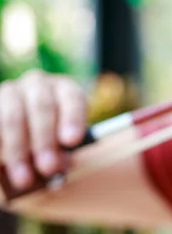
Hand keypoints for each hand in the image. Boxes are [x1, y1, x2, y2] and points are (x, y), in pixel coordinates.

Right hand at [0, 70, 87, 189]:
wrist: (28, 125)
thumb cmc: (53, 135)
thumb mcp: (64, 140)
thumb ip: (64, 150)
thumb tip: (57, 165)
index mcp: (65, 88)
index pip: (72, 98)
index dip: (72, 119)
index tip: (72, 141)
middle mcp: (38, 84)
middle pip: (42, 107)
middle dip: (45, 141)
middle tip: (49, 168)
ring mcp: (11, 91)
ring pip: (13, 117)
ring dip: (18, 150)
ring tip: (24, 179)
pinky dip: (0, 147)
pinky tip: (2, 165)